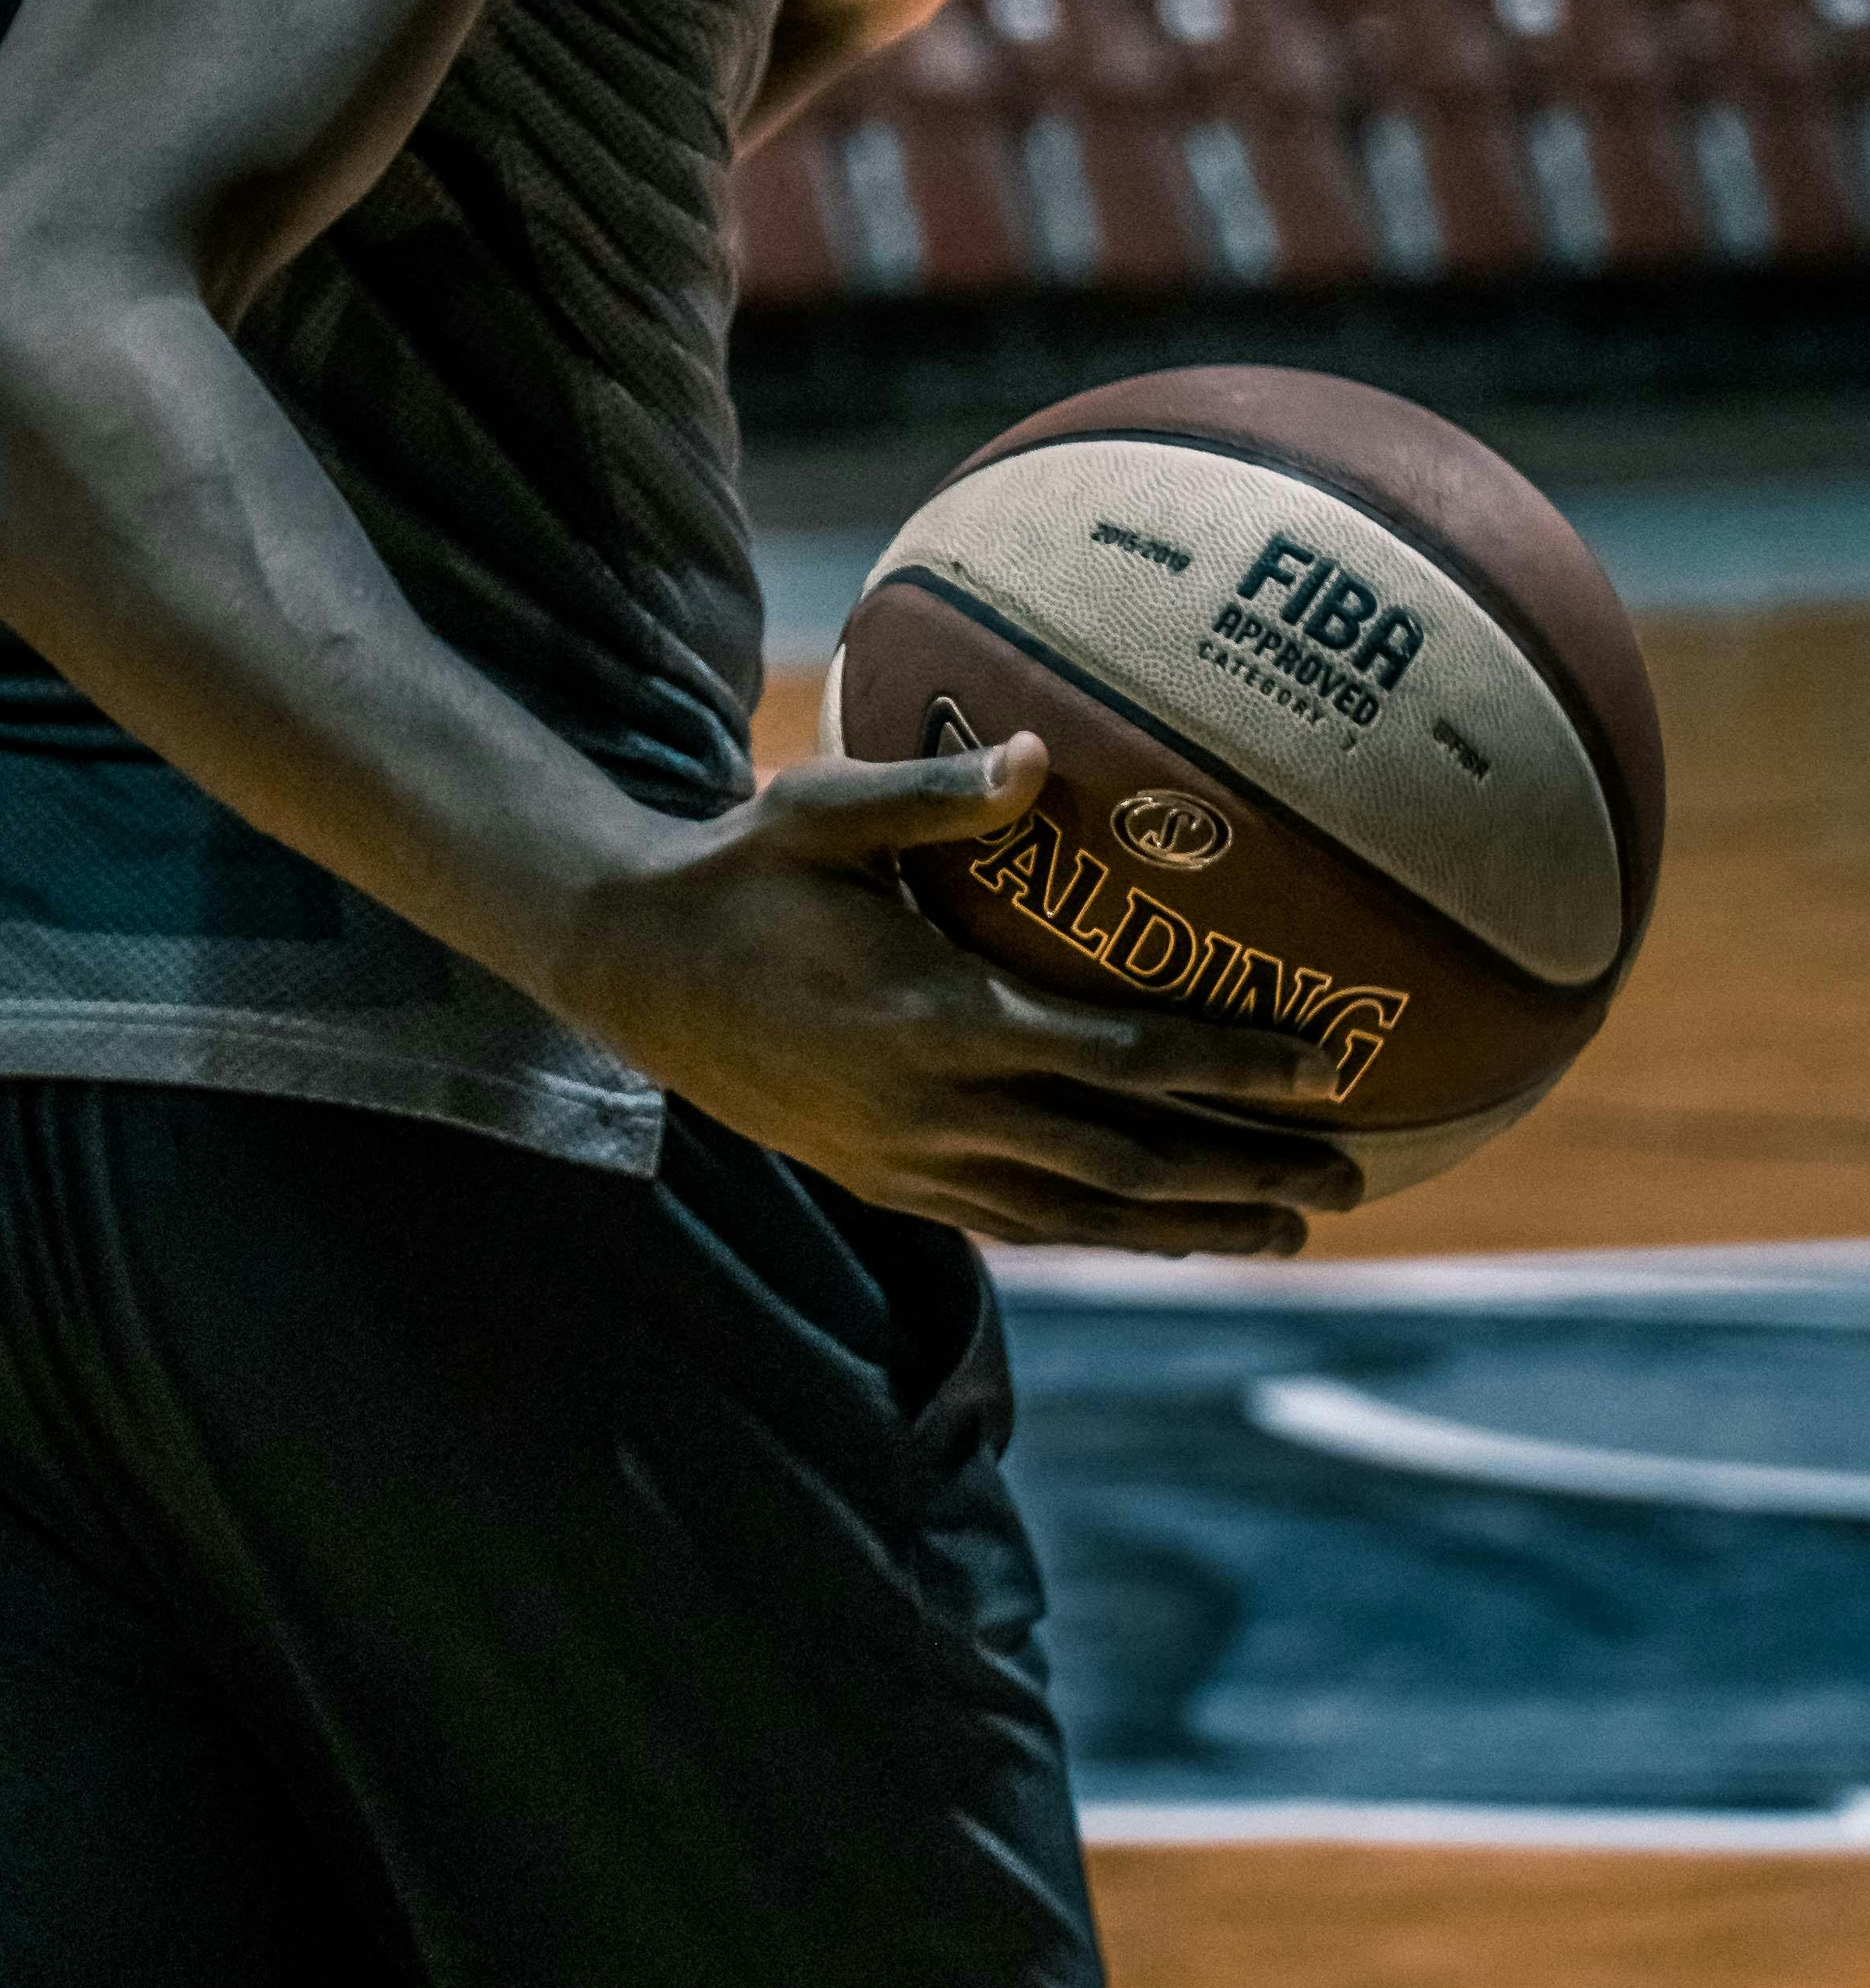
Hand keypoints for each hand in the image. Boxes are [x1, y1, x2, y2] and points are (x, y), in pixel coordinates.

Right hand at [558, 732, 1363, 1251]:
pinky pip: (1025, 1222)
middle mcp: (936, 1110)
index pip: (1117, 1054)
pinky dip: (1110, 1230)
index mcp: (935, 1017)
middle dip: (1244, 1169)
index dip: (1227, 1065)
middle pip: (1125, 1159)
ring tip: (1293, 1225)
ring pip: (1085, 1210)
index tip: (1325, 1063)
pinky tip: (1169, 1230)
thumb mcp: (820, 813)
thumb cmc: (741, 874)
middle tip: (1350, 1171)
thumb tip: (1043, 758)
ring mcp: (915, 1161)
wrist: (636, 975)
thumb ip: (933, 794)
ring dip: (1195, 1220)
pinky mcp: (893, 1185)